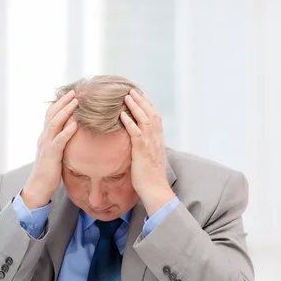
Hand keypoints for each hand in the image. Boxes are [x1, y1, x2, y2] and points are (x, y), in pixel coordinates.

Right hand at [21, 90, 78, 208]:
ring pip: (54, 123)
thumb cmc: (49, 172)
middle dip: (63, 102)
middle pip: (52, 114)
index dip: (59, 104)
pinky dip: (67, 131)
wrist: (38, 187)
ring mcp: (46, 145)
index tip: (70, 94)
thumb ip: (61, 142)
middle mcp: (44, 138)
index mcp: (45, 137)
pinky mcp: (50, 155)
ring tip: (75, 101)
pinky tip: (75, 124)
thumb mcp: (55, 153)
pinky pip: (59, 140)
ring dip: (65, 111)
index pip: (50, 115)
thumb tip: (73, 134)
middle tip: (74, 91)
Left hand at [120, 89, 174, 216]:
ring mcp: (150, 144)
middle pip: (151, 114)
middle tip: (132, 90)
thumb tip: (138, 143)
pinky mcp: (142, 150)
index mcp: (159, 140)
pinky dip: (129, 122)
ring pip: (144, 119)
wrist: (155, 189)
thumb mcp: (149, 159)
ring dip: (135, 106)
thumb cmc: (150, 178)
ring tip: (126, 96)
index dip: (148, 105)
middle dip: (142, 101)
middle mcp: (156, 139)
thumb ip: (145, 148)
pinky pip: (136, 132)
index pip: (155, 117)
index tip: (141, 96)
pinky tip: (122, 114)